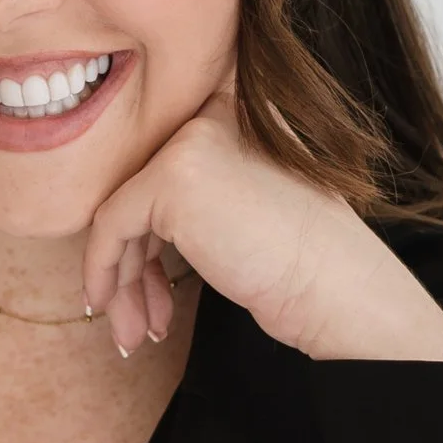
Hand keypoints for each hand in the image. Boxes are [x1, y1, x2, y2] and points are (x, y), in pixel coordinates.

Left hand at [81, 87, 442, 364]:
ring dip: (123, 281)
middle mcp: (211, 112)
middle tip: (140, 319)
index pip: (160, 163)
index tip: (145, 281)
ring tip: (135, 333)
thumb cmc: (302, 264)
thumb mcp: (242, 207)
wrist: (337, 288)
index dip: (147, 230)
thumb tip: (119, 228)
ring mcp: (191, 141)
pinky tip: (118, 313)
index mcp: (234, 109)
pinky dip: (105, 273)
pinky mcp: (172, 176)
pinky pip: (111, 227)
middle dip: (133, 264)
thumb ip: (195, 195)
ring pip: (121, 212)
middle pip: (138, 189)